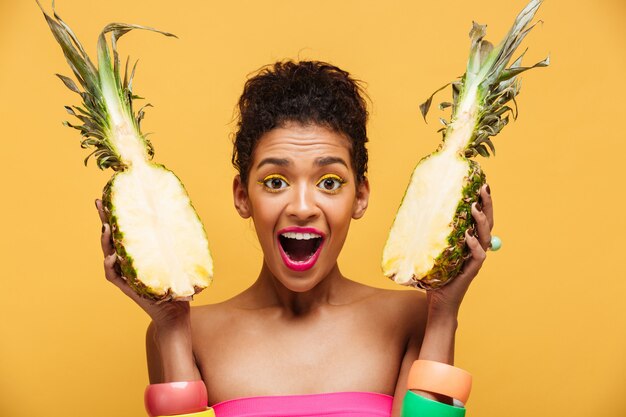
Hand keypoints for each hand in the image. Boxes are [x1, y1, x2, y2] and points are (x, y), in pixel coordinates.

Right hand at [95, 199, 190, 327]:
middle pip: (113, 237)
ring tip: (106, 228)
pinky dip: (111, 266)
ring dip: (106, 241)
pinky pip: (113, 276)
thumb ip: (178, 242)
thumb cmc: (178, 285)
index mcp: (140, 252)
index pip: (127, 229)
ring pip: (109, 254)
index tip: (114, 194)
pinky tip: (111, 257)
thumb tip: (185, 216)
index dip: (119, 213)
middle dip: (105, 219)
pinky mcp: (127, 288)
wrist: (176, 314)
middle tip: (99, 201)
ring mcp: (126, 275)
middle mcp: (129, 262)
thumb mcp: (180, 259)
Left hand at [427, 184, 493, 314]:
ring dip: (480, 221)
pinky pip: (478, 256)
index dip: (483, 202)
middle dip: (487, 205)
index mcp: (470, 242)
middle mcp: (476, 249)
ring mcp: (475, 260)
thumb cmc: (434, 276)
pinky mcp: (471, 272)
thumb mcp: (432, 250)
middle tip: (483, 188)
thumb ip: (431, 234)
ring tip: (474, 207)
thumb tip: (417, 210)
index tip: (482, 184)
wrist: (438, 303)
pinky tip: (468, 235)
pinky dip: (474, 245)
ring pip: (484, 237)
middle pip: (487, 223)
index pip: (480, 218)